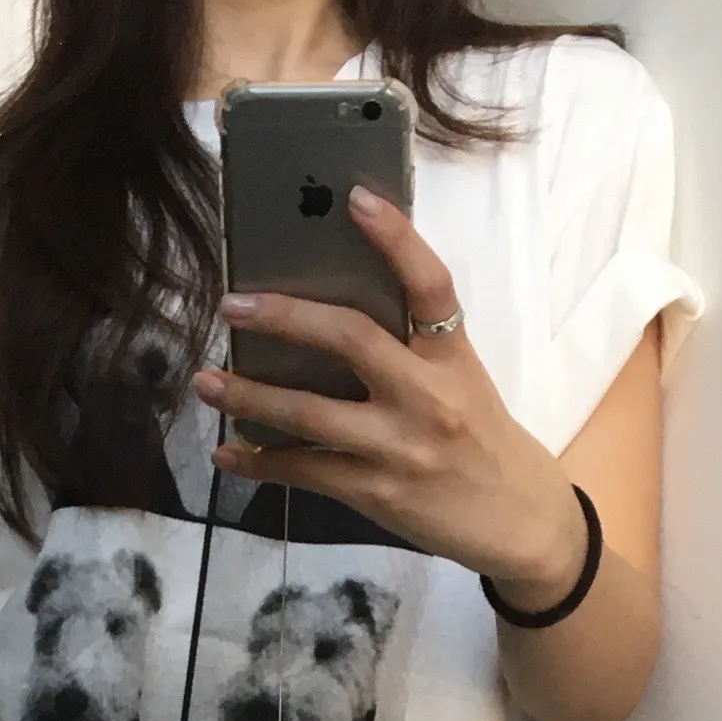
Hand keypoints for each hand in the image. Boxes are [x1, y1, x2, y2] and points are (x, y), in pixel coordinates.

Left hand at [193, 186, 587, 610]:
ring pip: (310, 414)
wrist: (516, 522)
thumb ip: (414, 347)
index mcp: (452, 358)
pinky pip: (305, 471)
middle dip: (285, 317)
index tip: (355, 198)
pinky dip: (260, 463)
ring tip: (205, 382)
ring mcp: (398, 448)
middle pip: (351, 339)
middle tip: (232, 304)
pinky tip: (228, 454)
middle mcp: (427, 397)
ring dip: (249, 396)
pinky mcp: (375, 492)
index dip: (396, 237)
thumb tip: (337, 312)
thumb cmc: (482, 440)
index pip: (429, 285)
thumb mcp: (463, 381)